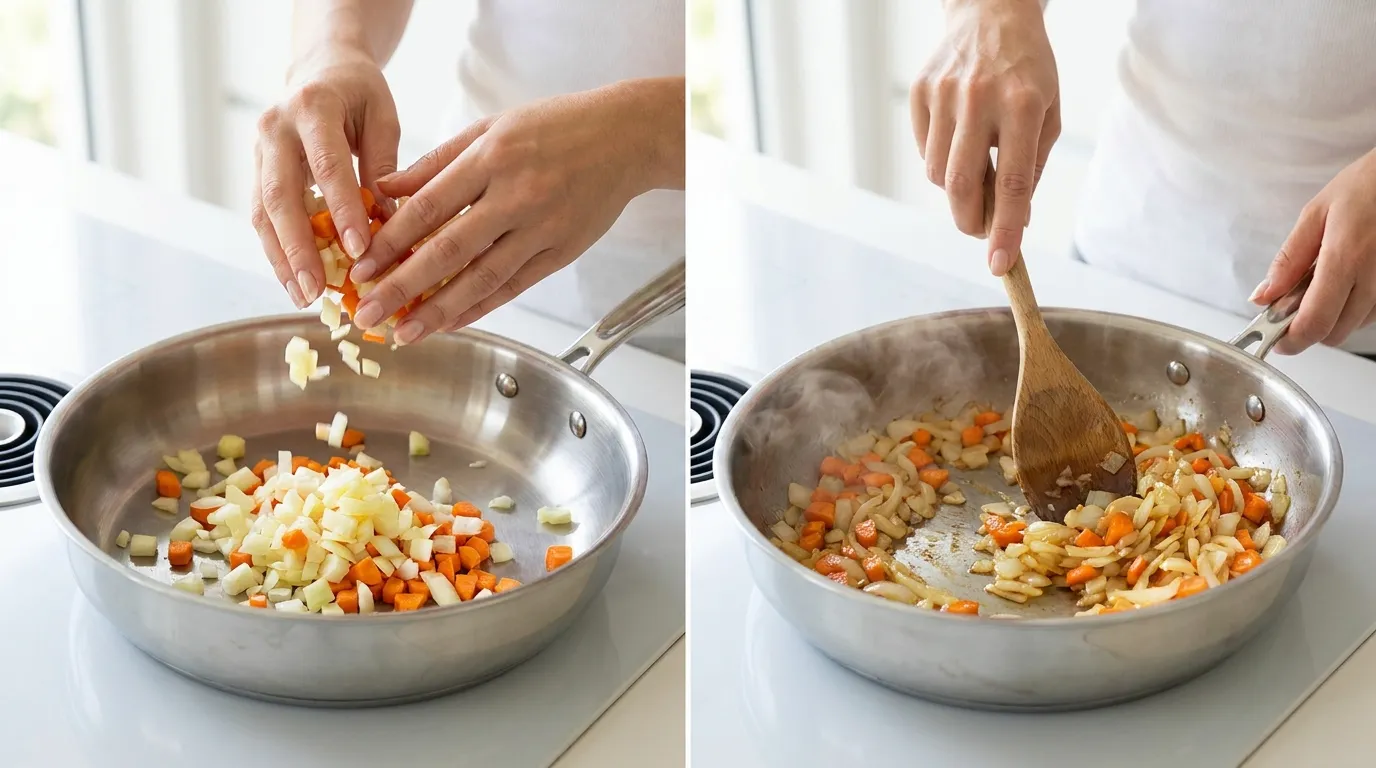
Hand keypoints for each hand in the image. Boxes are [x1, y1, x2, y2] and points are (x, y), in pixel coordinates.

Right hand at [251, 45, 399, 307]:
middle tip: (317, 290)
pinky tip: (295, 281)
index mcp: (313, 107)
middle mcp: (276, 128)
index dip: (342, 211)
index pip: (328, 167)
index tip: (361, 251)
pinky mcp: (255, 170)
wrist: (319, 67)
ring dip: (281, 259)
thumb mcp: (383, 117)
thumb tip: (389, 223)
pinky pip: (261, 216)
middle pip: (281, 196)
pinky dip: (277, 251)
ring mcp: (258, 150)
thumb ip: (384, 165)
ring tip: (304, 296)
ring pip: (262, 212)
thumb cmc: (360, 93)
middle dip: (298, 248)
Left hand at [347, 77, 682, 343]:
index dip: (390, 242)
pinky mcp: (562, 251)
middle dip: (403, 287)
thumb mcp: (491, 128)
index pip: (429, 207)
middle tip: (368, 313)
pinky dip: (480, 308)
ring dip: (439, 311)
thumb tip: (385, 192)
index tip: (359, 268)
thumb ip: (437, 163)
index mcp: (491, 158)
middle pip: (449, 250)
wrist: (625, 137)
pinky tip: (451, 323)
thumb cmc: (555, 127)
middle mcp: (516, 195)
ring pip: (482, 278)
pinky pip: (514, 286)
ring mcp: (541, 228)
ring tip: (405, 334)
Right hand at [910, 0, 1058, 275]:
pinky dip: (939, 158)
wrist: (992, 12)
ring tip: (976, 163)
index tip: (1000, 263)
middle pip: (962, 185)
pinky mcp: (920, 91)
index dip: (1006, 229)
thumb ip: (1030, 167)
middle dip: (970, 221)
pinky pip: (923, 149)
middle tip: (980, 230)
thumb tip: (1009, 220)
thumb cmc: (1028, 71)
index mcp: (1022, 104)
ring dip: (955, 187)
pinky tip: (958, 136)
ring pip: (937, 172)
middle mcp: (979, 98)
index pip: (1012, 182)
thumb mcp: (1047, 114)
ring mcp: (944, 93)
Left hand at [1253, 149, 1375, 353]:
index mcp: (1346, 258)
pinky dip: (1354, 309)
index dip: (1291, 340)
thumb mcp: (1317, 213)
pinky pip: (1373, 312)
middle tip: (1292, 309)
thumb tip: (1262, 296)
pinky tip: (1346, 283)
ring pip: (1356, 326)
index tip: (1276, 338)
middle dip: (1309, 329)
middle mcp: (1374, 278)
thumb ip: (1288, 260)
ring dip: (1332, 319)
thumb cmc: (1368, 185)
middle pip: (1335, 333)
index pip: (1315, 322)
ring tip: (1322, 286)